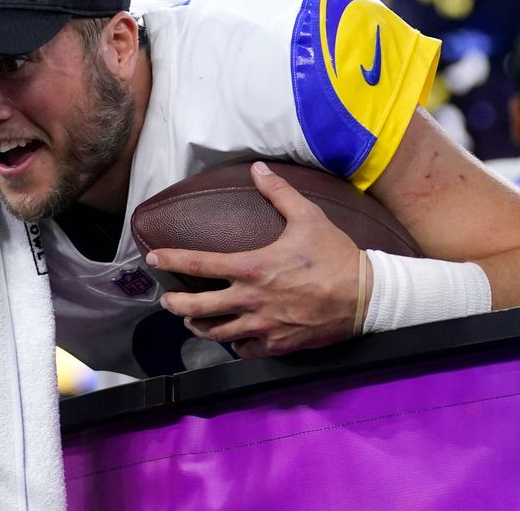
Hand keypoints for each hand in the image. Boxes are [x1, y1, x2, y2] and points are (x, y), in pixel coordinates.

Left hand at [151, 162, 363, 358]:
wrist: (366, 297)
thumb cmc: (335, 255)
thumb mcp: (307, 216)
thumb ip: (278, 192)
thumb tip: (257, 168)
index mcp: (251, 267)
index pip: (198, 265)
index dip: (170, 261)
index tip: (152, 260)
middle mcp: (250, 300)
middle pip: (196, 309)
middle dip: (174, 305)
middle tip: (166, 301)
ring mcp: (261, 326)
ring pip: (215, 334)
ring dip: (198, 327)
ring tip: (191, 321)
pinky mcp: (277, 345)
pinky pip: (243, 350)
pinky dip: (233, 345)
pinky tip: (231, 338)